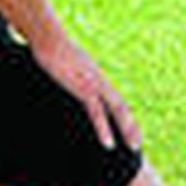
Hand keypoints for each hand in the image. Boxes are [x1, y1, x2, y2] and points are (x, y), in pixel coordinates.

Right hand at [31, 32, 141, 152]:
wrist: (48, 38)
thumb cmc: (52, 52)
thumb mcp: (66, 68)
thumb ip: (72, 78)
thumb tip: (68, 83)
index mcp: (97, 78)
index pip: (116, 100)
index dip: (125, 117)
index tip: (130, 133)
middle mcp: (100, 80)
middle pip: (122, 106)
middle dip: (131, 126)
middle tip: (137, 145)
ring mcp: (93, 83)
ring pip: (117, 109)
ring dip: (126, 129)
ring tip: (133, 147)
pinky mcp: (83, 88)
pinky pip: (97, 112)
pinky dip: (104, 129)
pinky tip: (108, 144)